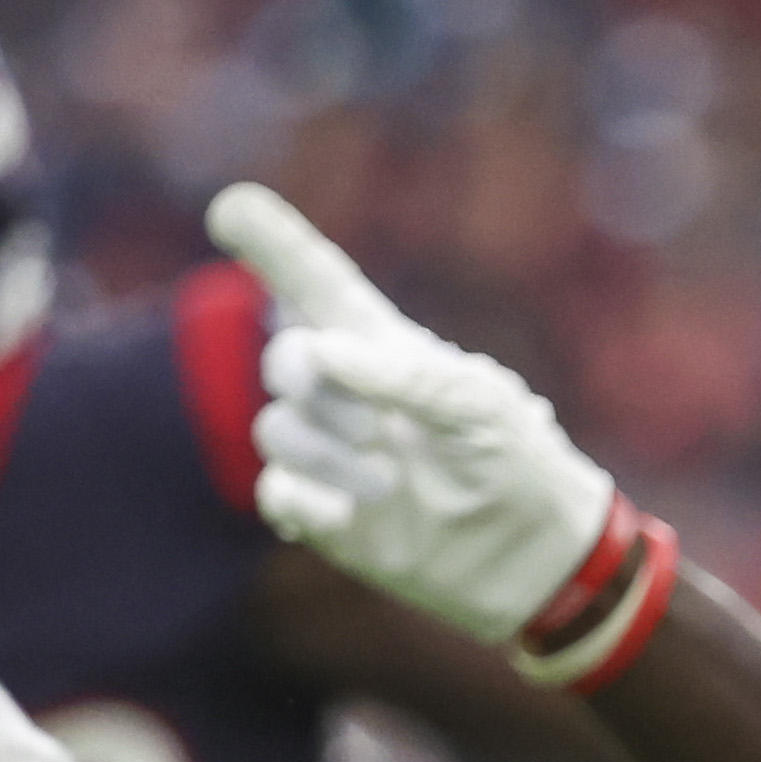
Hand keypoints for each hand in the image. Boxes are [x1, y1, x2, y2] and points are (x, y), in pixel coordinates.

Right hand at [204, 185, 623, 652]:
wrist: (531, 555)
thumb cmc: (516, 461)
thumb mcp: (478, 406)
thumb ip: (403, 374)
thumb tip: (321, 352)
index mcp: (385, 349)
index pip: (318, 286)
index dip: (275, 246)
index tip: (230, 206)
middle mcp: (347, 394)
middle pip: (286, 360)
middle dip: (314, 385)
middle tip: (374, 428)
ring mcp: (331, 452)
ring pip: (276, 429)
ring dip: (325, 454)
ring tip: (387, 482)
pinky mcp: (323, 509)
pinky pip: (276, 492)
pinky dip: (301, 500)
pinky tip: (341, 517)